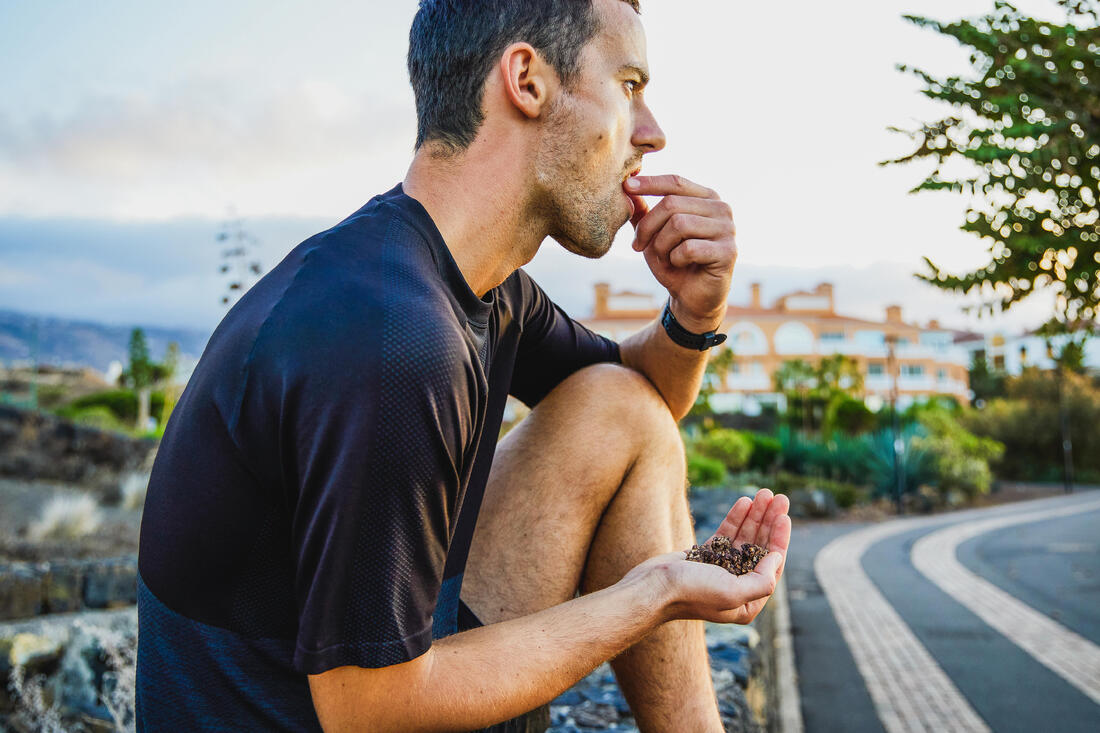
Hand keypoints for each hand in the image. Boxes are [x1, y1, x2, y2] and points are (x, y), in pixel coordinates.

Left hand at [624, 174, 736, 332]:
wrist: (692, 297)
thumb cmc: (673, 262)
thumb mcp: (653, 236)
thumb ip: (643, 213)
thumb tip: (628, 187)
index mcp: (706, 198)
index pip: (675, 182)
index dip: (650, 183)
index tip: (626, 185)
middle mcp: (721, 208)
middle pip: (672, 204)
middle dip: (647, 227)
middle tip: (638, 246)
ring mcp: (728, 229)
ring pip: (679, 224)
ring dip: (662, 246)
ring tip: (664, 258)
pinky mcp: (728, 252)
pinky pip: (689, 248)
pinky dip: (675, 259)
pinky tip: (680, 265)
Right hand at [628, 489, 791, 624]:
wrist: (652, 587)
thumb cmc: (691, 593)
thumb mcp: (732, 593)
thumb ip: (761, 580)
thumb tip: (777, 558)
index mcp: (747, 602)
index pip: (771, 566)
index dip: (779, 539)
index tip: (783, 516)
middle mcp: (737, 586)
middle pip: (760, 548)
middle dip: (770, 522)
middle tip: (780, 498)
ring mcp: (721, 569)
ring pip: (744, 537)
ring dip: (755, 515)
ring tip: (763, 493)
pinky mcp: (706, 556)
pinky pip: (726, 534)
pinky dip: (736, 518)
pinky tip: (744, 502)